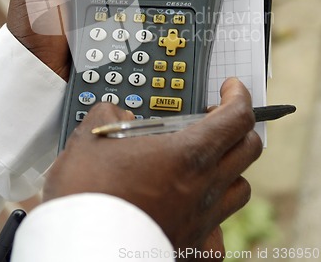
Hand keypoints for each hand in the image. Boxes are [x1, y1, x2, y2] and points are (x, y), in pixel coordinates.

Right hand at [43, 78, 261, 254]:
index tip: (231, 88)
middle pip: (249, 148)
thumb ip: (110, 113)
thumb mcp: (92, 136)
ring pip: (241, 188)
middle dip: (237, 127)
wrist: (83, 248)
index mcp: (188, 154)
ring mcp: (203, 221)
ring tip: (206, 162)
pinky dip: (213, 216)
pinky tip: (192, 209)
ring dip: (230, 168)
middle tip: (214, 120)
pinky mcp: (193, 249)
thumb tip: (118, 114)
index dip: (239, 95)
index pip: (237, 117)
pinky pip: (219, 232)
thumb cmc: (90, 194)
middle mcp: (204, 187)